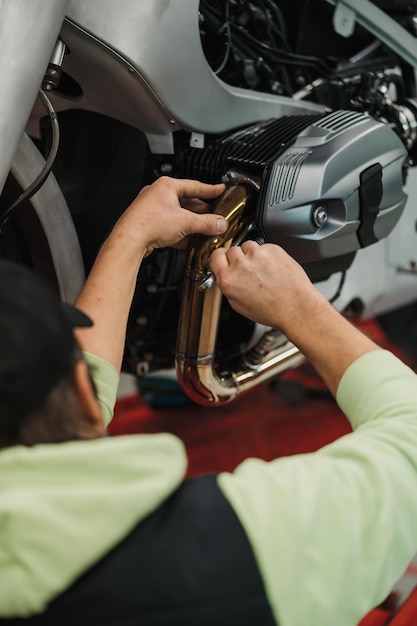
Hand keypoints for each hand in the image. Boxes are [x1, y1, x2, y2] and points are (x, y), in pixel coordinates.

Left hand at [114, 176, 226, 256]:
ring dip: (191, 225)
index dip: (210, 189)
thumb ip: (207, 223)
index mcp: (166, 186)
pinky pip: (169, 227)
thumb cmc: (148, 223)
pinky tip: (188, 242)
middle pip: (186, 202)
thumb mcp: (186, 222)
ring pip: (177, 216)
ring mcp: (152, 210)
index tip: (220, 190)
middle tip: (214, 216)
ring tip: (203, 231)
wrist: (129, 240)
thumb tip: (219, 223)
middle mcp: (157, 195)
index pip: (195, 185)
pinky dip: (181, 234)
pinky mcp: (148, 225)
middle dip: (201, 212)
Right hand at [210, 240, 379, 394]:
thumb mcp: (238, 305)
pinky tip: (272, 269)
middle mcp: (241, 265)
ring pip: (248, 246)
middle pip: (231, 250)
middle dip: (237, 259)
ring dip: (252, 255)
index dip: (220, 259)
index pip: (215, 256)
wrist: (296, 307)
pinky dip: (267, 255)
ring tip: (262, 271)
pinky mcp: (273, 249)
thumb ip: (227, 285)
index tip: (223, 260)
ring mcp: (258, 255)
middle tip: (248, 271)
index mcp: (228, 279)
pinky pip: (264, 247)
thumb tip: (224, 275)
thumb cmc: (271, 310)